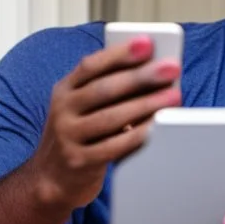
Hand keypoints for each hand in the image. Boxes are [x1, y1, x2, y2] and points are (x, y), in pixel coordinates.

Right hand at [30, 36, 180, 209]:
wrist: (50, 180)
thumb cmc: (79, 136)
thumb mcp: (83, 107)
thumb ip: (109, 90)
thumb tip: (154, 73)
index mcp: (65, 90)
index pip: (91, 65)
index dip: (120, 53)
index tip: (147, 43)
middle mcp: (63, 110)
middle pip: (104, 89)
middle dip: (141, 76)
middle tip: (171, 68)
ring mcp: (68, 137)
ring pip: (111, 117)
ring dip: (146, 105)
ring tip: (173, 96)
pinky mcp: (79, 162)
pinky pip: (113, 146)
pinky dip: (138, 135)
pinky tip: (157, 127)